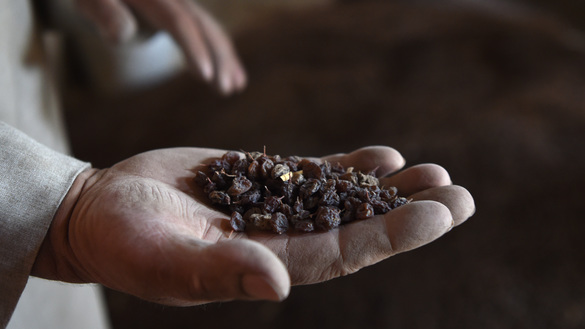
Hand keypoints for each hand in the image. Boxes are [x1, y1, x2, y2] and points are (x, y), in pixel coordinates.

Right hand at [32, 146, 473, 304]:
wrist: (104, 211)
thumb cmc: (125, 242)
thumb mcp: (163, 259)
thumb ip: (215, 271)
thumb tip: (277, 285)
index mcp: (267, 266)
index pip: (343, 254)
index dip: (392, 236)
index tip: (439, 216)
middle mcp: (282, 239)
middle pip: (358, 229)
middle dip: (409, 214)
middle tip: (459, 196)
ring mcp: (275, 206)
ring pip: (344, 199)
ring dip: (390, 187)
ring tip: (435, 172)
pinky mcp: (261, 177)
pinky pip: (315, 172)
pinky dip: (350, 165)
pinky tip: (383, 155)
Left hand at [74, 0, 245, 93]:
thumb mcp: (89, 1)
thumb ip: (105, 14)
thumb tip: (123, 35)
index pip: (178, 22)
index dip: (194, 48)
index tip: (206, 77)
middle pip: (202, 27)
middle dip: (218, 58)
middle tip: (227, 90)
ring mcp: (182, 4)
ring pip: (210, 30)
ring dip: (226, 58)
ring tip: (237, 87)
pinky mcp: (184, 13)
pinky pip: (207, 32)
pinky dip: (220, 54)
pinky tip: (230, 76)